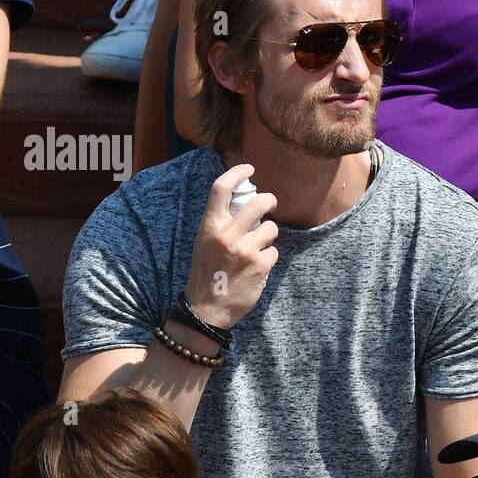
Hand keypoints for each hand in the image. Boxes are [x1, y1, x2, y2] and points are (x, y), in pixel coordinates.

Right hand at [184, 163, 279, 328]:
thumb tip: (242, 202)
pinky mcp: (260, 265)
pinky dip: (268, 258)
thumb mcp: (204, 242)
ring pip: (271, 228)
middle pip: (259, 202)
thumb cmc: (206, 273)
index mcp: (210, 226)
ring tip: (257, 248)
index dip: (237, 172)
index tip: (249, 168)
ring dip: (269, 236)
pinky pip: (274, 252)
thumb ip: (221, 223)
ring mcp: (245, 249)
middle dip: (270, 200)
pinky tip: (256, 268)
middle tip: (270, 203)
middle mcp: (227, 234)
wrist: (207, 308)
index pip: (221, 188)